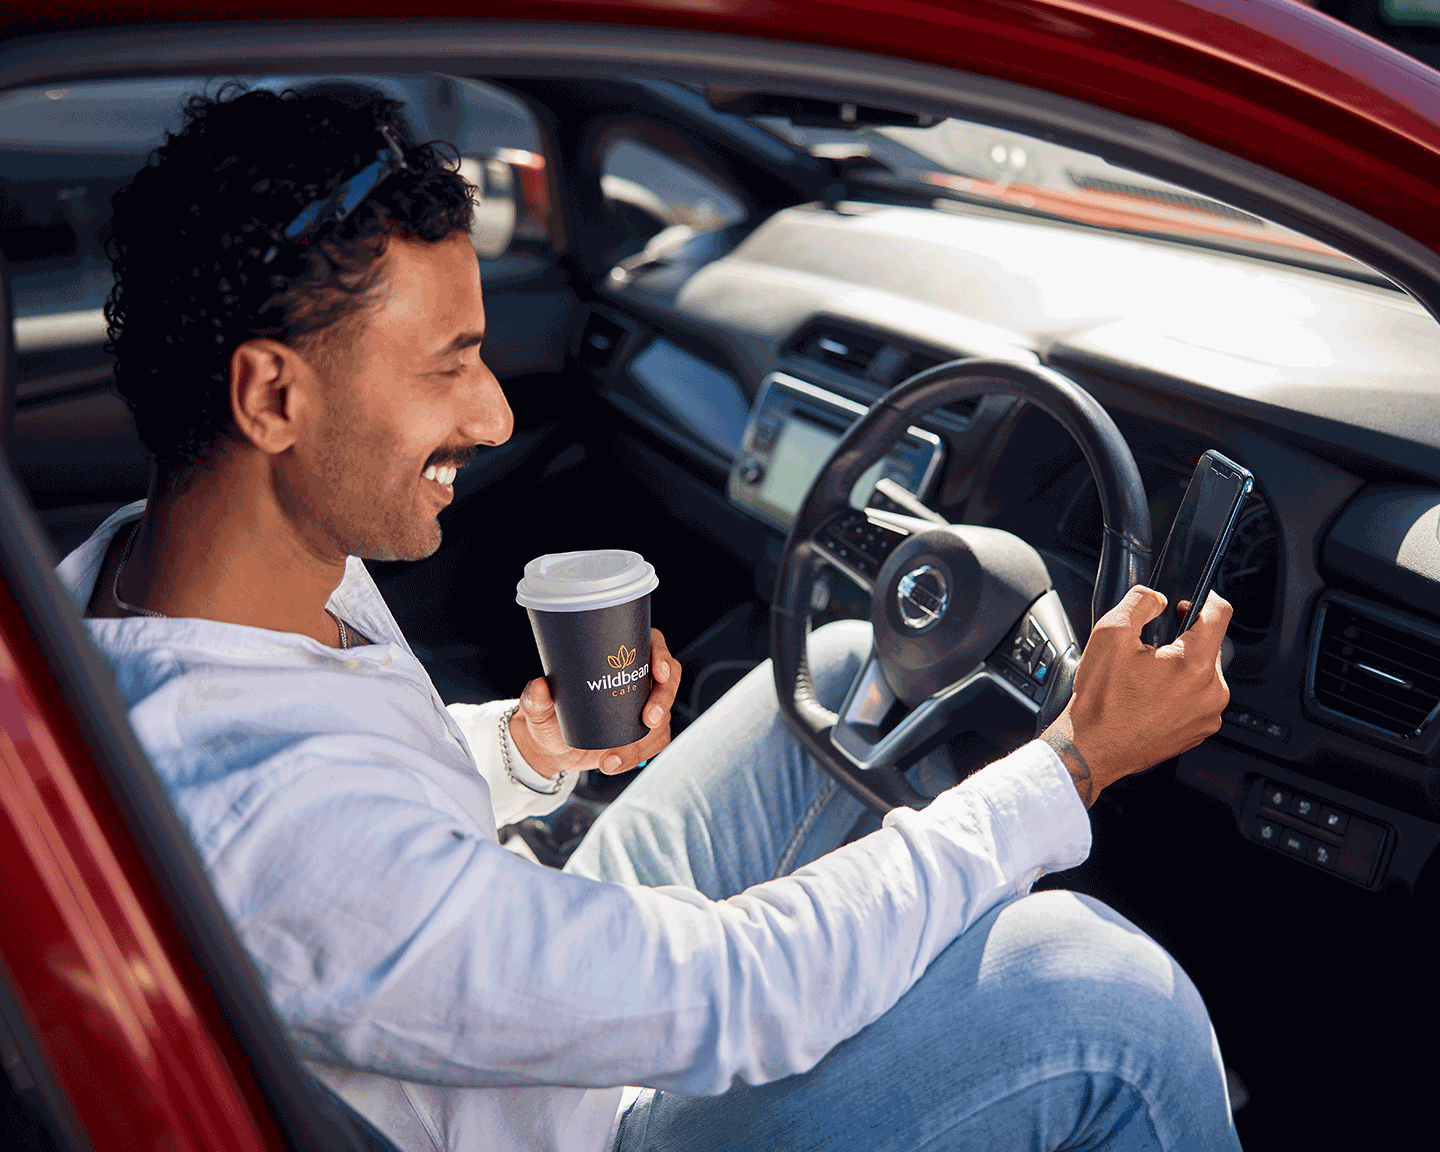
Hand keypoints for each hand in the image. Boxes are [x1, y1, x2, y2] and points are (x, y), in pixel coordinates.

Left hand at [510, 628, 682, 776]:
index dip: (662, 656)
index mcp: (620, 656)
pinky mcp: (645, 734)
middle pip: (669, 681)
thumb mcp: (539, 707)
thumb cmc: (550, 716)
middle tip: (649, 719)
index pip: (653, 646)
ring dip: (646, 739)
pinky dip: (639, 755)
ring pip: (664, 718)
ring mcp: (644, 706)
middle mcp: (638, 679)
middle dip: (664, 700)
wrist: (552, 746)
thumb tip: (539, 686)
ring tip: (611, 756)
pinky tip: (614, 762)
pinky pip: (655, 743)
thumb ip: (536, 698)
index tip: (658, 672)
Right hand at [1042, 586, 1230, 806]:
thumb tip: (1157, 598)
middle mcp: (1211, 692)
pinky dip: (1181, 691)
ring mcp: (1208, 716)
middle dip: (1185, 639)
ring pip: (1205, 673)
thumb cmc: (1100, 703)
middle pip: (1211, 646)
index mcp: (1194, 665)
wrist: (1091, 749)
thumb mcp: (1110, 635)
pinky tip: (1152, 696)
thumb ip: (1140, 603)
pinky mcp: (1200, 731)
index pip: (1219, 615)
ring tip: (1147, 676)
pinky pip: (1199, 699)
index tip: (1191, 600)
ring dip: (1182, 666)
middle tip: (1152, 647)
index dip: (1204, 598)